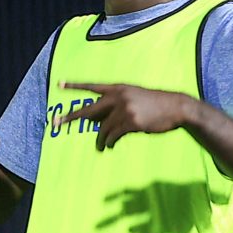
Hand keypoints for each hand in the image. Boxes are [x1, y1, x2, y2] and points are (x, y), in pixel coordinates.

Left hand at [60, 81, 192, 149]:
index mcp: (119, 88)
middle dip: (71, 117)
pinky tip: (110, 146)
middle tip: (56, 122)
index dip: (75, 86)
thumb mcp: (134, 97)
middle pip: (89, 110)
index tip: (59, 84)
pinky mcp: (131, 122)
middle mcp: (119, 97)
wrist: (177, 107)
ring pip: (103, 128)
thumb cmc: (155, 104)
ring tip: (100, 147)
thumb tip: (96, 121)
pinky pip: (113, 135)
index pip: (92, 86)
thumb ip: (115, 105)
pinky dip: (110, 142)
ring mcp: (124, 110)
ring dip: (100, 140)